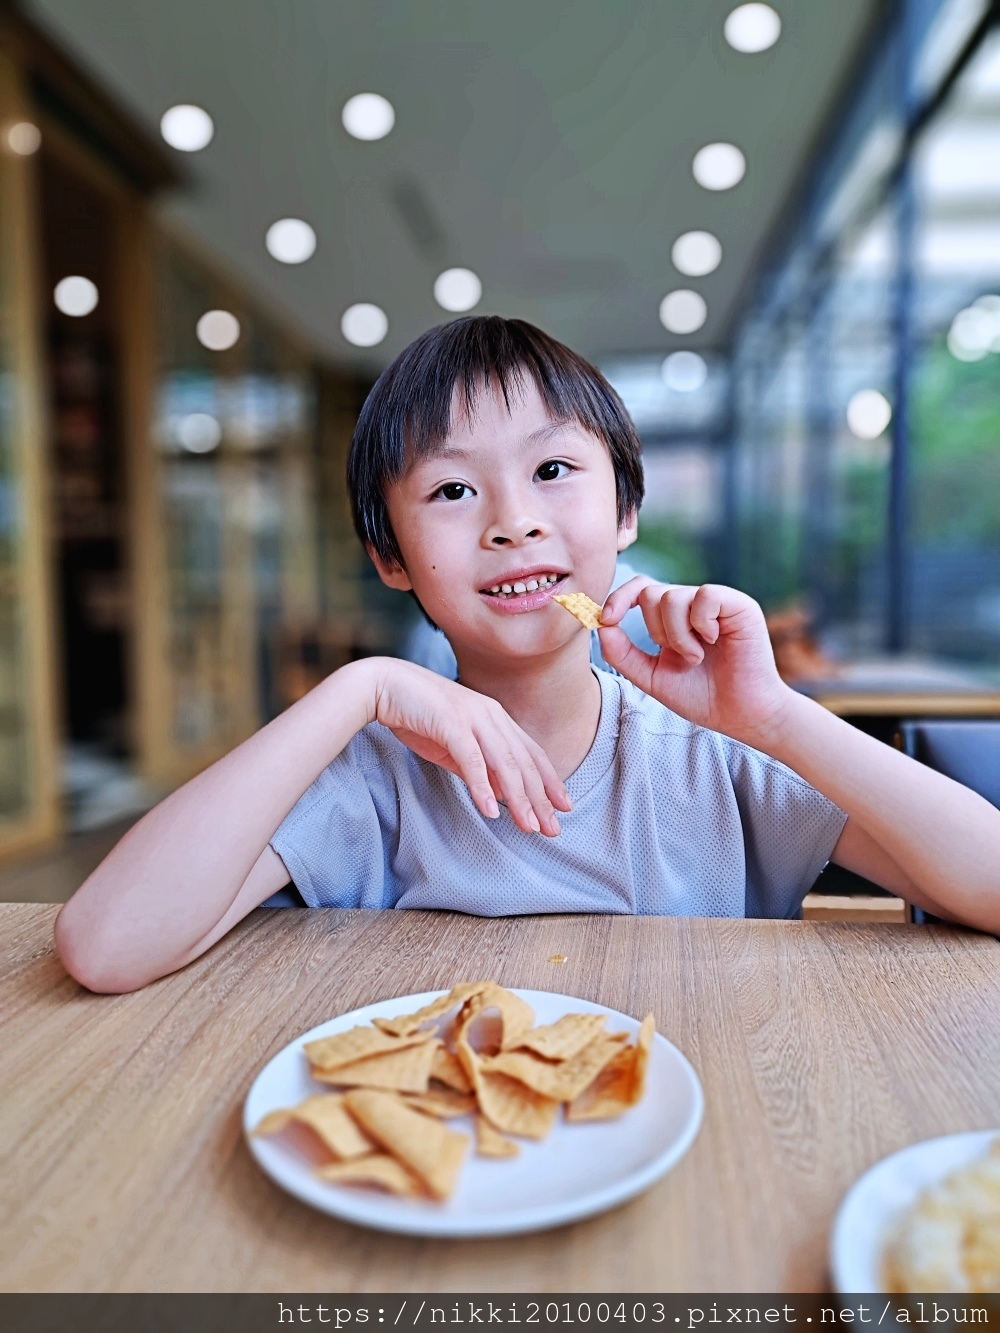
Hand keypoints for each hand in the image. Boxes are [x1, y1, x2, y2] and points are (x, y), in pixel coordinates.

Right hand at [369, 659, 571, 835]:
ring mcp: (472, 718)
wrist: (384, 686)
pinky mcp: (451, 723)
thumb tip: (501, 794)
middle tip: (553, 829)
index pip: (531, 754)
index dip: (550, 781)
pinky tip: (490, 810)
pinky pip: (472, 759)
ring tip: (529, 826)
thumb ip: (478, 768)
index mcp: (495, 718)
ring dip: (519, 798)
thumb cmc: (417, 715)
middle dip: (541, 798)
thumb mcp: (454, 746)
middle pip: (524, 762)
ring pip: (505, 763)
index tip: (563, 807)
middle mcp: (491, 715)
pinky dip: (483, 786)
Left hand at [597, 578, 793, 748]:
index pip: (640, 590)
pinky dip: (701, 623)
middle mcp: (693, 605)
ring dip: (678, 635)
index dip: (619, 598)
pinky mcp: (739, 605)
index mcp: (673, 619)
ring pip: (673, 596)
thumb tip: (602, 626)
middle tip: (680, 656)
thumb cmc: (701, 697)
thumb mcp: (652, 677)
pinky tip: (713, 641)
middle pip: (651, 592)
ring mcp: (716, 604)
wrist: (741, 716)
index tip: (606, 619)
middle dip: (655, 630)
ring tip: (697, 657)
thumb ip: (624, 654)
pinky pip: (705, 596)